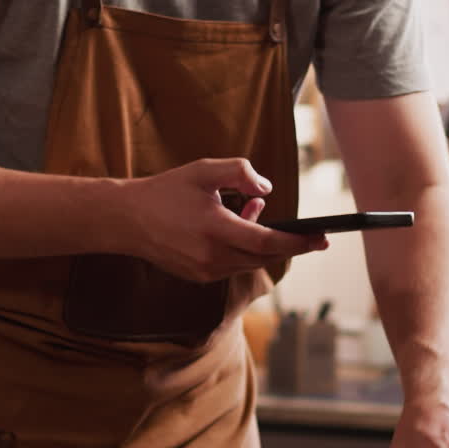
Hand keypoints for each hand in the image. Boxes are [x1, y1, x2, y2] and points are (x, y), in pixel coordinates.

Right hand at [112, 156, 327, 281]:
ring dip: (263, 242)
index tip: (322, 238)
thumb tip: (267, 189)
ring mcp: (204, 271)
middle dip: (290, 245)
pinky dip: (245, 249)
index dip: (298, 242)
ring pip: (250, 261)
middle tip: (314, 236)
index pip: (267, 241)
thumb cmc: (166, 191)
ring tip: (257, 213)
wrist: (126, 219)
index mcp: (215, 230)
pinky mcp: (198, 276)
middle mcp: (211, 257)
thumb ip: (239, 172)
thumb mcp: (203, 170)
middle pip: (264, 256)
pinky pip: (233, 265)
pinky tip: (240, 224)